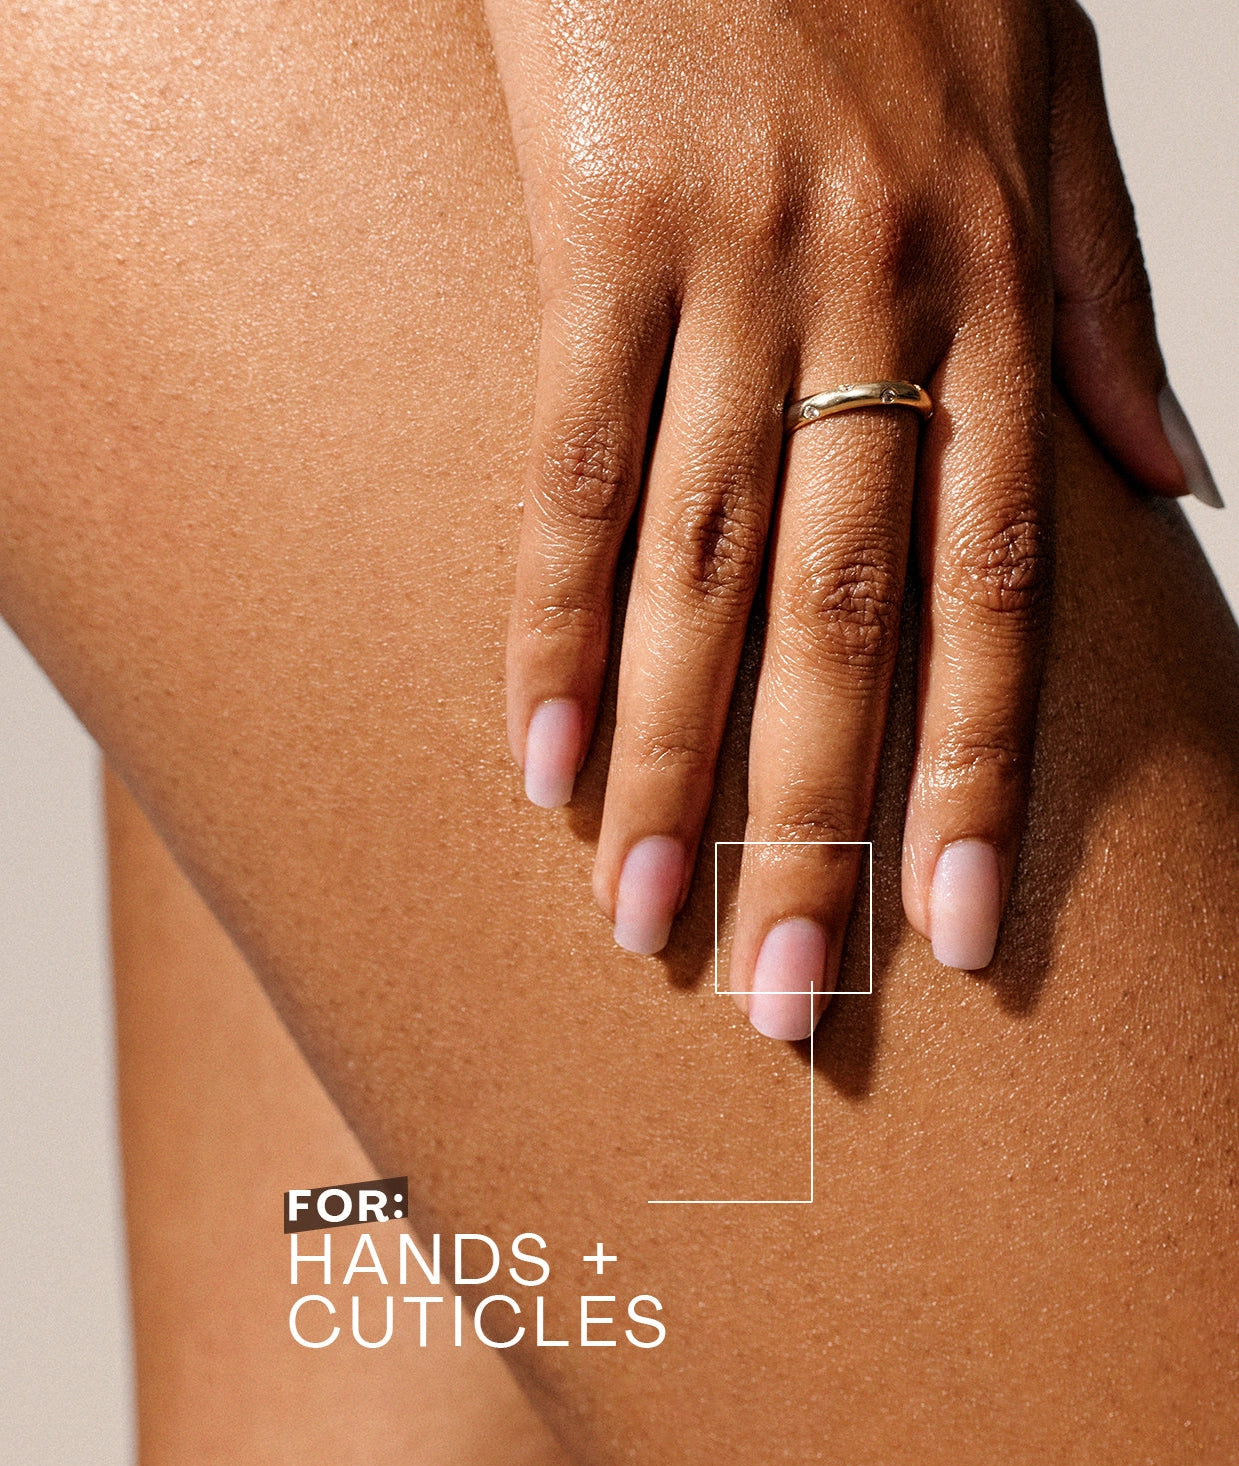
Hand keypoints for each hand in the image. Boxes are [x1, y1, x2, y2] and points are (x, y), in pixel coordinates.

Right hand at [492, 0, 1222, 1039]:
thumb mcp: (1061, 112)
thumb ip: (1113, 307)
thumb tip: (1173, 485)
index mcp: (999, 295)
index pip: (996, 593)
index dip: (982, 779)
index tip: (957, 935)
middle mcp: (871, 311)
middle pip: (840, 621)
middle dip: (814, 826)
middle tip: (782, 996)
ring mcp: (726, 283)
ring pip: (700, 574)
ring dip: (673, 768)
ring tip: (644, 923)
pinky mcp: (596, 245)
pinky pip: (571, 469)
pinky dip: (554, 624)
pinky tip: (542, 760)